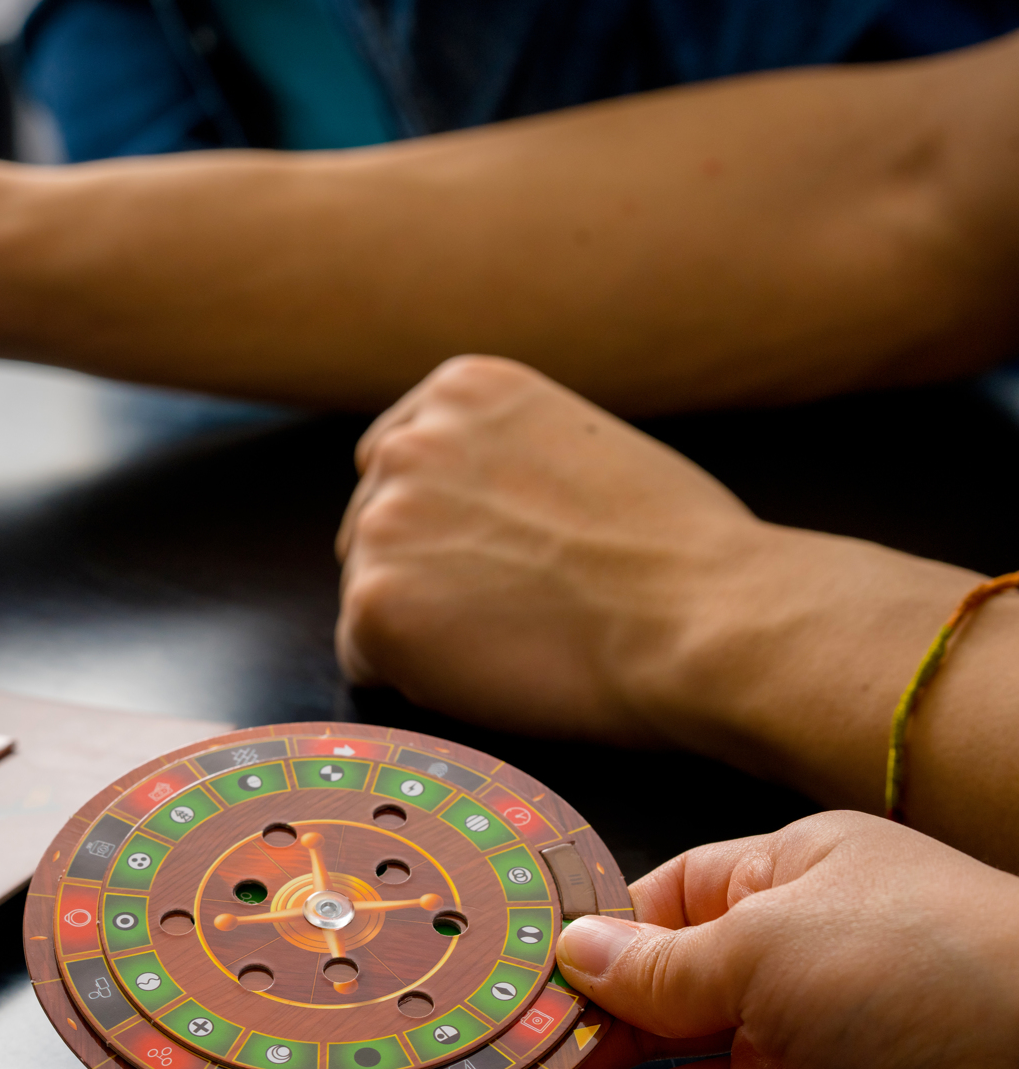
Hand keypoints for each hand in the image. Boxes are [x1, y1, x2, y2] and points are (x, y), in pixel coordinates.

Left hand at [335, 355, 770, 743]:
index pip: (399, 463)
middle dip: (426, 571)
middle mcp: (408, 442)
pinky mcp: (374, 602)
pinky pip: (363, 659)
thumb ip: (501, 457)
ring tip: (518, 632)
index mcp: (462, 389)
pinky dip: (414, 679)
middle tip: (520, 604)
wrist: (705, 618)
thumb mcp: (582, 444)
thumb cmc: (679, 549)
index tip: (502, 554)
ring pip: (370, 592)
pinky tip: (493, 668)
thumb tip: (464, 505)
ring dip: (423, 624)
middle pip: (373, 528)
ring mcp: (383, 521)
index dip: (446, 524)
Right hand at [458, 811, 1018, 1068]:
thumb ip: (658, 963)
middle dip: (555, 1048)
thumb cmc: (936, 960)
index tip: (504, 975)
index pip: (656, 917)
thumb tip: (576, 954)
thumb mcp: (769, 934)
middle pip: (640, 1023)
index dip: (583, 948)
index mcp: (785, 894)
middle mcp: (782, 989)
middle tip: (468, 1067)